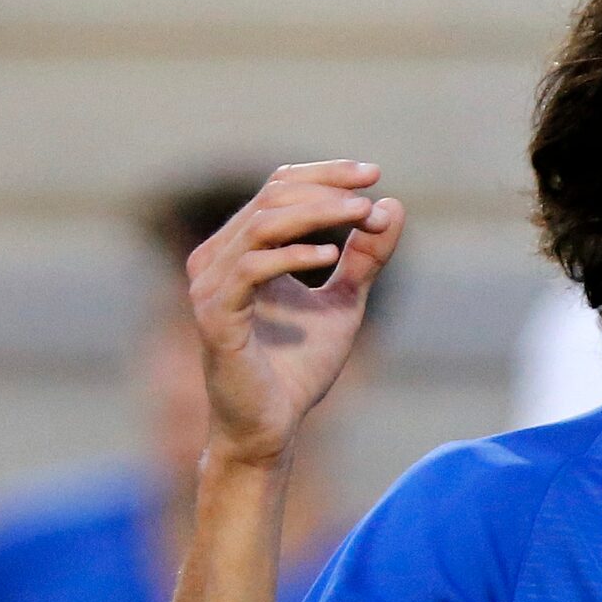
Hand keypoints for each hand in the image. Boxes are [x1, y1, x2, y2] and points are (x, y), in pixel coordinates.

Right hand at [189, 160, 403, 464]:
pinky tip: (330, 256)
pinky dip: (292, 255)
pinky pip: (251, 268)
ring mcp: (211, 285)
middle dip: (326, 188)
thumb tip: (390, 205)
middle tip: (371, 194)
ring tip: (361, 216)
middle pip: (271, 195)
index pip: (278, 187)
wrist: (272, 428)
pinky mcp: (215, 315)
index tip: (374, 174)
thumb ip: (365, 258)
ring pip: (262, 224)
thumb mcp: (344, 303)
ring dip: (316, 214)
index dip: (325, 174)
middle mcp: (217, 258)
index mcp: (242, 249)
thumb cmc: (298, 368)